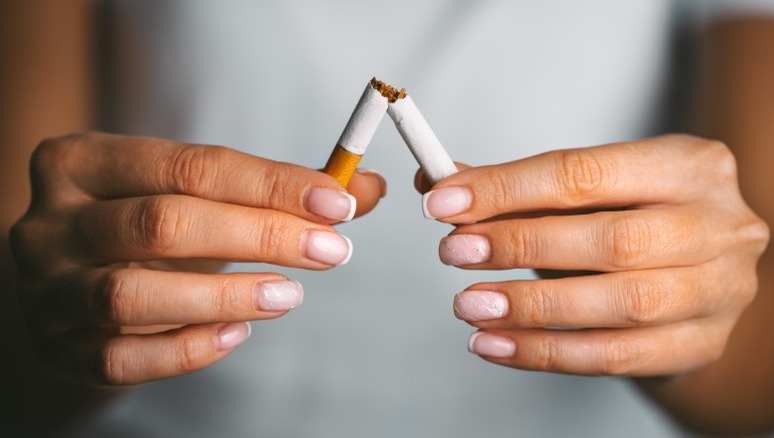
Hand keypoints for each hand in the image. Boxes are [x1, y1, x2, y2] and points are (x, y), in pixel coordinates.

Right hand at [10, 132, 383, 384]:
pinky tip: (239, 333)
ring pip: (131, 294)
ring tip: (291, 296)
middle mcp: (50, 222)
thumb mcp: (200, 196)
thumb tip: (366, 187)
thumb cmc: (149, 231)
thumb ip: (280, 190)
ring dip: (226, 295)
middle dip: (260, 235)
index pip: (190, 164)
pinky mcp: (57, 349)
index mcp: (82, 162)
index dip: (271, 183)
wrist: (75, 284)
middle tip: (330, 251)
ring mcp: (45, 290)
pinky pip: (120, 359)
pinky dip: (187, 348)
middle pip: (163, 222)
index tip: (337, 202)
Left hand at [418, 134, 767, 376]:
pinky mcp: (700, 344)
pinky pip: (615, 356)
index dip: (507, 189)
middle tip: (454, 251)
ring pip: (619, 304)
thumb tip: (438, 183)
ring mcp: (718, 290)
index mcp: (688, 164)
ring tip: (469, 305)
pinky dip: (545, 352)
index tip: (443, 202)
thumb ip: (514, 187)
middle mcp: (717, 224)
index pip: (583, 173)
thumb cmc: (633, 222)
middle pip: (610, 240)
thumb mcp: (587, 192)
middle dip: (519, 244)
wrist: (696, 280)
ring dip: (530, 307)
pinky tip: (496, 344)